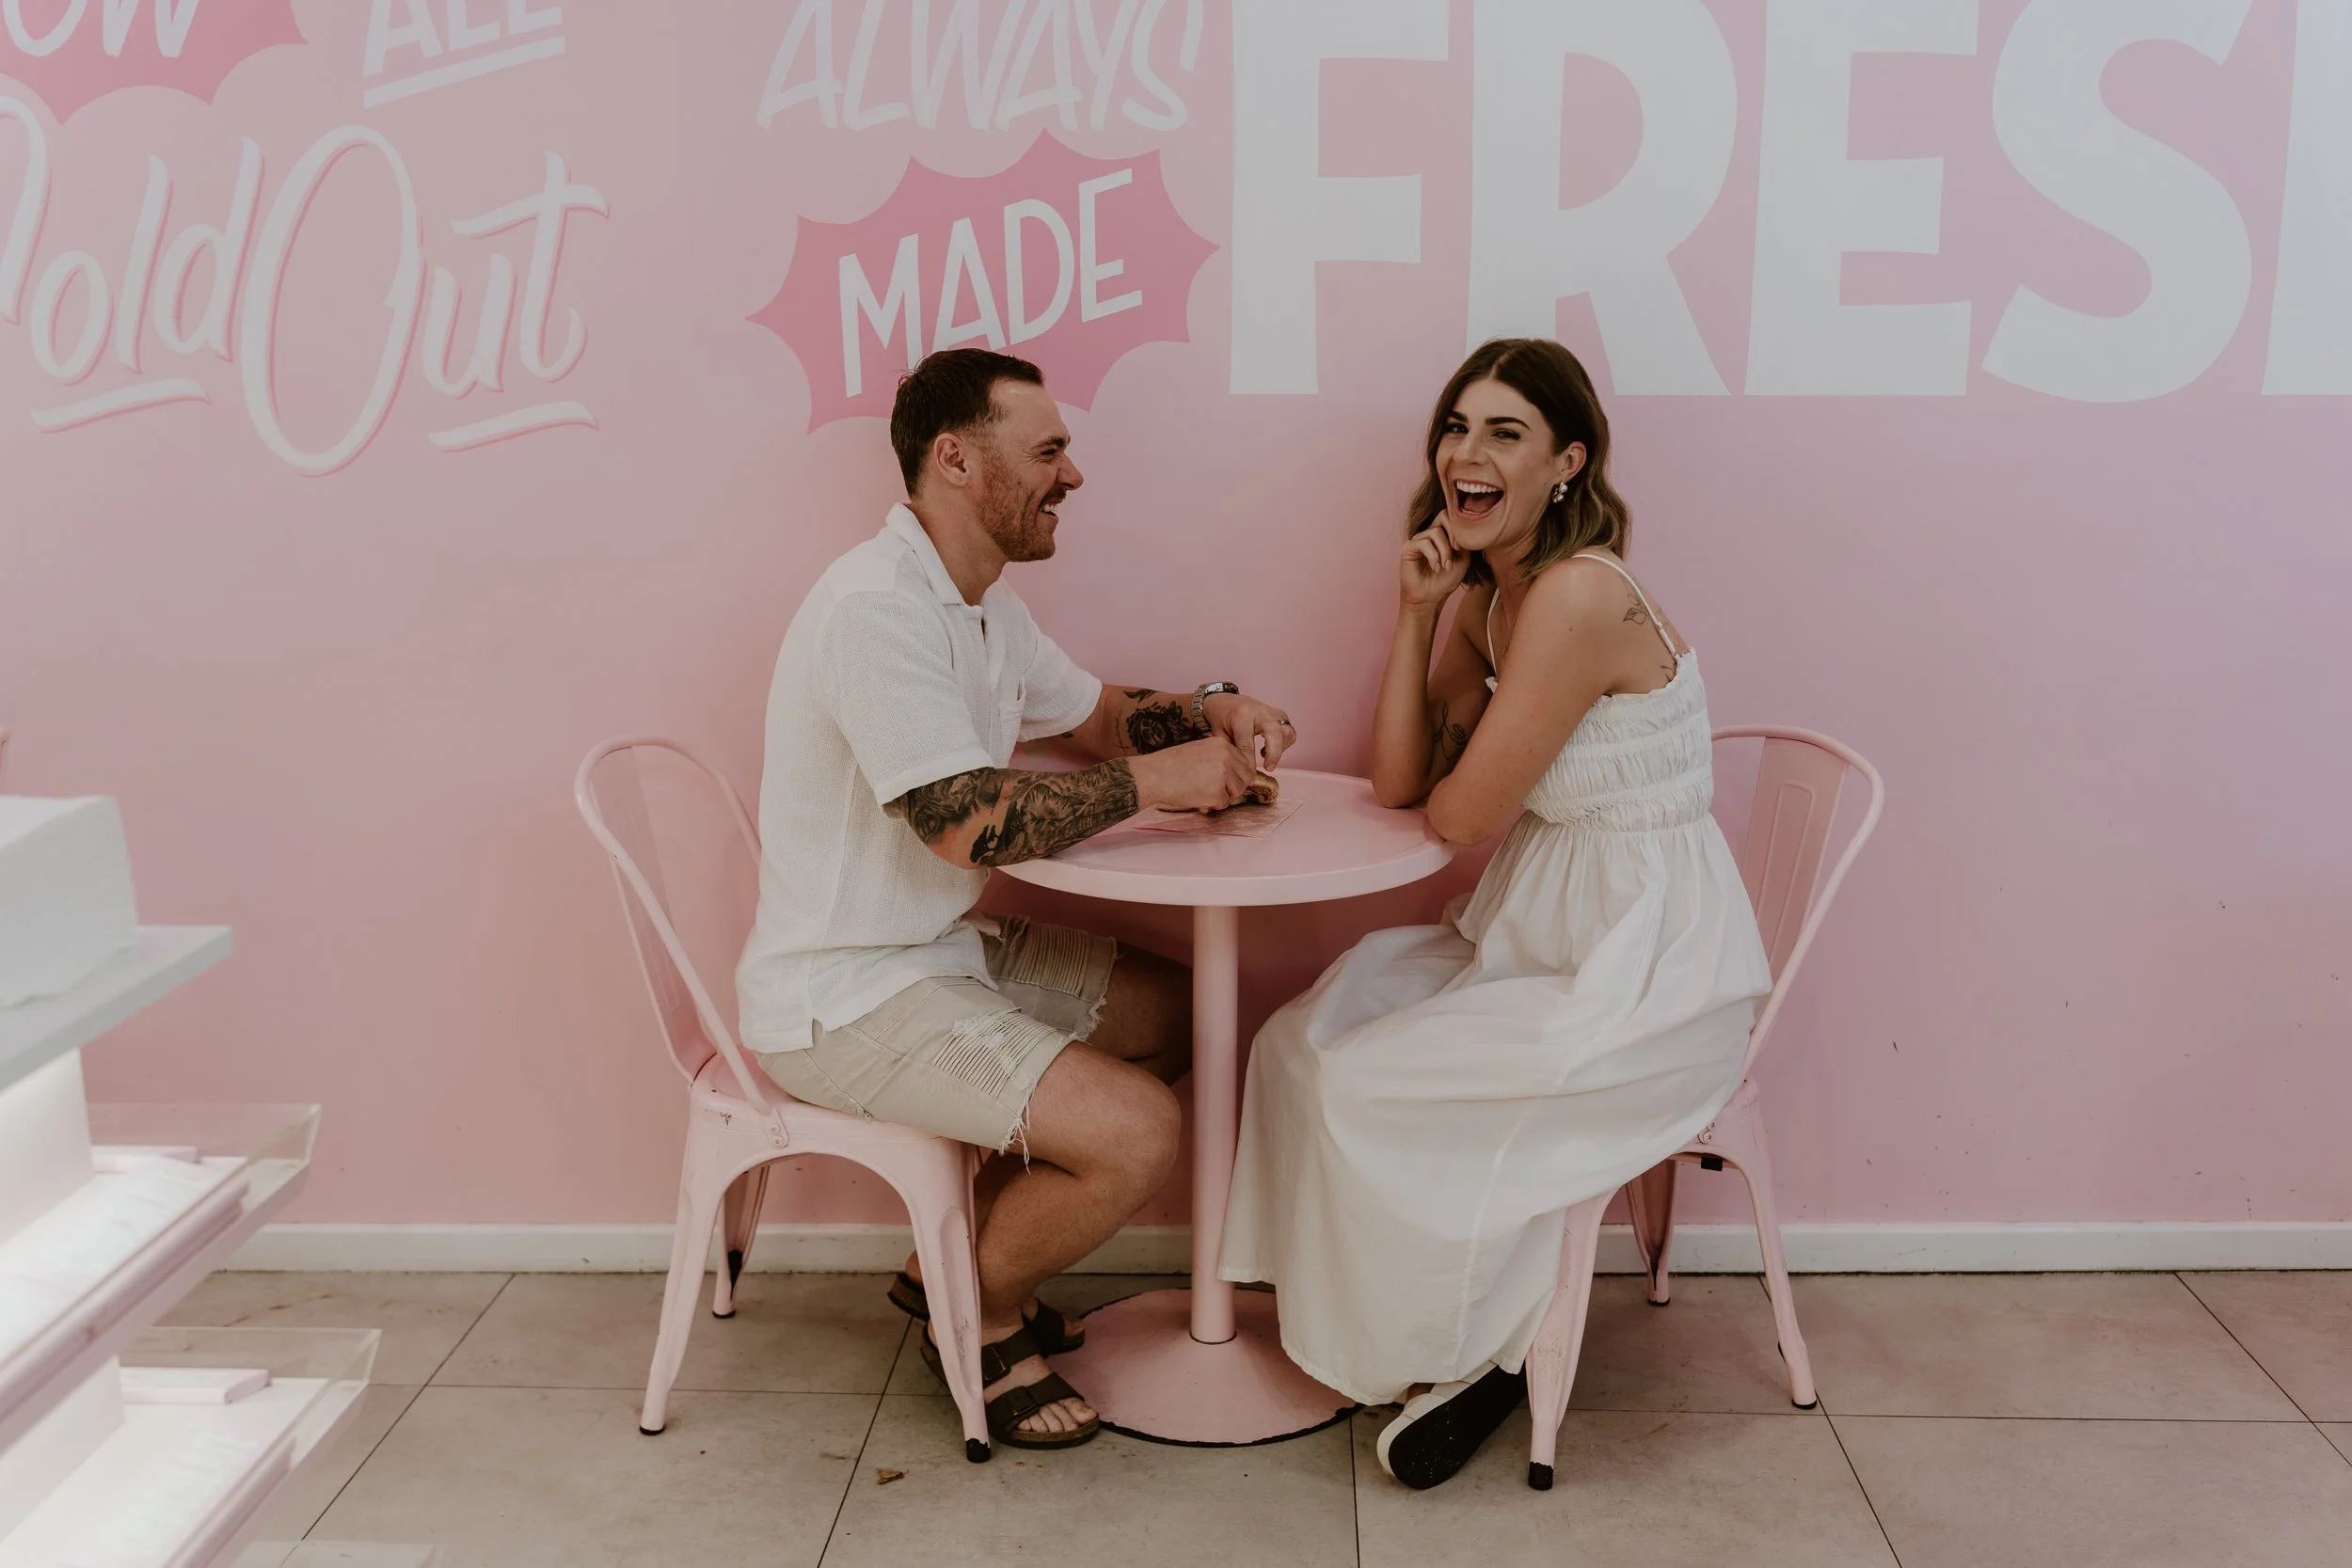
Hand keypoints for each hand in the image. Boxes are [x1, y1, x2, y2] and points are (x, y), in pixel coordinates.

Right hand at [1130, 736, 1254, 812]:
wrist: (1155, 775)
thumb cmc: (1171, 764)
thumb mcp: (1199, 749)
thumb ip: (1219, 757)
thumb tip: (1235, 772)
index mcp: (1223, 744)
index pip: (1246, 762)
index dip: (1238, 774)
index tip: (1229, 779)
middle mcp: (1227, 757)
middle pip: (1245, 777)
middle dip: (1234, 786)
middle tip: (1217, 789)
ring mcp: (1223, 775)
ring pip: (1237, 791)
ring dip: (1224, 795)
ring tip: (1204, 791)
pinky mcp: (1217, 792)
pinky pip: (1224, 803)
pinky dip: (1213, 804)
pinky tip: (1198, 797)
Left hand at [1203, 692, 1298, 769]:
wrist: (1225, 702)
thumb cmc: (1221, 719)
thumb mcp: (1219, 736)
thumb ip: (1231, 752)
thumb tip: (1241, 772)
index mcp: (1242, 715)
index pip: (1248, 743)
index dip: (1249, 762)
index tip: (1248, 775)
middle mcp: (1260, 711)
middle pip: (1274, 732)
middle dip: (1274, 753)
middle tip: (1269, 768)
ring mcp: (1272, 712)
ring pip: (1287, 732)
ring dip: (1280, 748)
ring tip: (1264, 755)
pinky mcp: (1280, 716)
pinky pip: (1289, 732)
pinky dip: (1283, 744)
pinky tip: (1267, 748)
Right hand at [1401, 520, 1469, 608]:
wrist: (1431, 598)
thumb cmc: (1445, 580)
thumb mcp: (1463, 559)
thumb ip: (1464, 542)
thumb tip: (1464, 529)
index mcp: (1441, 534)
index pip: (1450, 515)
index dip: (1458, 528)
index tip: (1461, 548)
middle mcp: (1428, 534)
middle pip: (1443, 516)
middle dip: (1453, 535)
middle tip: (1456, 551)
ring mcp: (1417, 540)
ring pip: (1435, 532)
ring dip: (1444, 551)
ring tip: (1445, 566)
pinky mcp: (1408, 548)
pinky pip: (1424, 543)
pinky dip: (1433, 556)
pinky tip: (1435, 568)